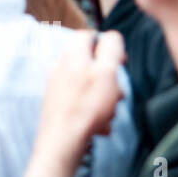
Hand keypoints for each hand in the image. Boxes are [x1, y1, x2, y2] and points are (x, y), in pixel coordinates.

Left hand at [32, 31, 125, 163]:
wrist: (63, 141)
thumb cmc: (87, 106)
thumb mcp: (107, 71)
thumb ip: (111, 49)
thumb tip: (112, 36)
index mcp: (71, 53)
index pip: (90, 35)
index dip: (108, 45)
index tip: (120, 62)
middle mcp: (61, 66)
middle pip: (93, 63)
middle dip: (110, 80)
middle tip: (116, 94)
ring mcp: (58, 85)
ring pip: (91, 86)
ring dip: (105, 100)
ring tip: (107, 114)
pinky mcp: (58, 104)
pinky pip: (83, 103)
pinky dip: (94, 113)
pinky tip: (99, 127)